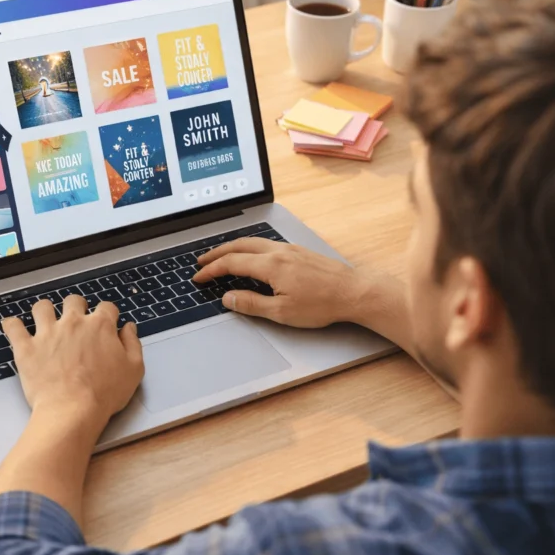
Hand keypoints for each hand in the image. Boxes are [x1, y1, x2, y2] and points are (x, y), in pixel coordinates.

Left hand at [2, 296, 143, 426]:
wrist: (73, 411)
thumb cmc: (105, 394)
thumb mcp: (134, 370)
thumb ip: (132, 344)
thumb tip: (128, 327)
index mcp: (100, 326)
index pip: (106, 307)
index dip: (107, 315)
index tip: (106, 325)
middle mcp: (73, 323)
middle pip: (73, 301)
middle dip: (76, 308)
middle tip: (75, 324)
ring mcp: (47, 333)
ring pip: (42, 307)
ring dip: (44, 312)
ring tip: (45, 323)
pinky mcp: (26, 347)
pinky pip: (13, 326)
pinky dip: (13, 325)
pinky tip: (15, 329)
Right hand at [193, 238, 362, 327]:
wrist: (355, 292)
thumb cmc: (323, 304)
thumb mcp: (282, 312)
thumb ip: (251, 304)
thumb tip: (228, 298)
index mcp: (270, 266)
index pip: (232, 263)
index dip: (212, 270)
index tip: (199, 277)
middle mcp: (278, 252)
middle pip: (239, 246)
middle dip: (217, 253)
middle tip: (202, 261)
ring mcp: (290, 249)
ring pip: (253, 242)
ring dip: (233, 248)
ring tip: (222, 256)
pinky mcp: (299, 251)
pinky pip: (266, 243)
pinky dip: (249, 247)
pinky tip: (252, 256)